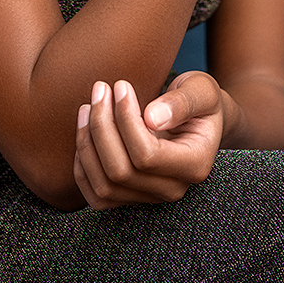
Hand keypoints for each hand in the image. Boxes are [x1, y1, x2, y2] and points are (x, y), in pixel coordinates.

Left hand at [73, 71, 223, 210]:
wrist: (197, 118)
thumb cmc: (199, 99)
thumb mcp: (201, 90)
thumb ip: (182, 102)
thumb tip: (152, 118)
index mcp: (195, 165)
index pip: (147, 155)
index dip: (126, 119)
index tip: (120, 85)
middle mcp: (173, 189)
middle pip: (121, 172)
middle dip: (102, 127)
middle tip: (100, 89)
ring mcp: (150, 198)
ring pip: (105, 186)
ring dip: (88, 144)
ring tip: (88, 106)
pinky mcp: (131, 197)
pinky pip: (97, 195)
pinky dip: (83, 166)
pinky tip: (85, 132)